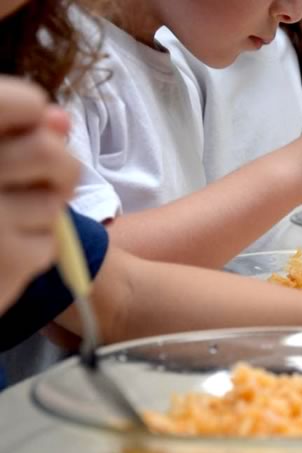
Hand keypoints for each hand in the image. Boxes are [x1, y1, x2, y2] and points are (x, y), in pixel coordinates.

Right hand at [0, 77, 78, 311]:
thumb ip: (16, 131)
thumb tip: (61, 119)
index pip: (24, 104)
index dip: (32, 113)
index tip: (19, 131)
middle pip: (52, 153)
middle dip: (57, 169)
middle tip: (33, 182)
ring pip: (54, 202)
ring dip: (41, 212)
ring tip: (3, 220)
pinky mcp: (6, 264)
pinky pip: (49, 244)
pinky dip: (33, 247)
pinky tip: (2, 250)